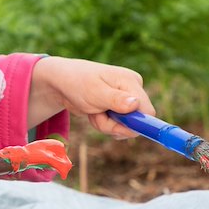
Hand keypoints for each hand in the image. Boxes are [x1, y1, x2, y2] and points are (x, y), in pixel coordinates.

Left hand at [28, 56, 153, 137]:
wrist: (62, 83)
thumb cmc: (77, 83)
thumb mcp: (95, 93)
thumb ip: (116, 100)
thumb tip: (136, 104)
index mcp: (132, 82)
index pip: (147, 112)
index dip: (134, 123)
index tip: (116, 127)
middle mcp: (133, 90)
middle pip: (136, 122)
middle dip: (114, 125)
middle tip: (97, 115)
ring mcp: (126, 100)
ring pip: (126, 127)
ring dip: (106, 125)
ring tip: (93, 112)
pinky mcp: (119, 108)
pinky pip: (118, 126)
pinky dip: (104, 124)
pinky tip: (94, 113)